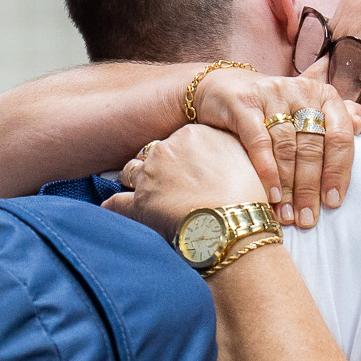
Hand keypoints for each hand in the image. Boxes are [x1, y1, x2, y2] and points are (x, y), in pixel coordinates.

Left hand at [104, 125, 266, 238]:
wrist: (235, 226)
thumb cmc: (248, 198)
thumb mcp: (249, 160)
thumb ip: (232, 150)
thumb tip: (229, 155)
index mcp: (193, 134)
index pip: (178, 140)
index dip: (181, 156)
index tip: (187, 169)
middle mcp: (167, 148)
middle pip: (152, 152)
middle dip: (157, 167)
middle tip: (169, 184)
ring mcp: (150, 175)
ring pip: (129, 172)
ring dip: (134, 182)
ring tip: (144, 195)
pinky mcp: (139, 204)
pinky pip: (116, 203)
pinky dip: (113, 207)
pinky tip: (111, 209)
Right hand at [192, 66, 360, 227]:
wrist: (224, 87)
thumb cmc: (273, 108)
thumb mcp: (306, 110)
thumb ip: (335, 118)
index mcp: (323, 94)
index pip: (340, 136)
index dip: (338, 172)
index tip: (333, 203)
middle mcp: (301, 91)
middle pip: (312, 146)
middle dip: (310, 188)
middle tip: (307, 218)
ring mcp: (272, 94)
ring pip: (286, 147)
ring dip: (288, 186)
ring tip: (287, 215)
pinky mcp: (244, 103)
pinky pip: (258, 141)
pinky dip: (266, 170)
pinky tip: (271, 194)